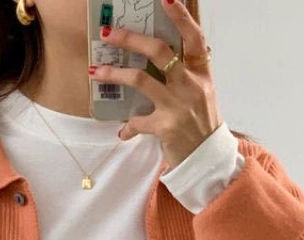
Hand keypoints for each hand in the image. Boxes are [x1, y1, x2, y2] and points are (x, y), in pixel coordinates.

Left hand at [89, 0, 223, 170]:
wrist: (207, 158)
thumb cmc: (201, 124)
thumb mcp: (202, 94)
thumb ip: (187, 74)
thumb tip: (166, 56)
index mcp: (202, 73)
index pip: (194, 38)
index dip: (181, 17)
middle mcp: (191, 85)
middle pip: (160, 51)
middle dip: (130, 39)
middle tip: (108, 34)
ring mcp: (178, 105)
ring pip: (141, 79)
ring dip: (114, 74)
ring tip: (96, 71)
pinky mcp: (166, 127)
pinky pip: (138, 121)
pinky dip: (129, 125)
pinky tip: (123, 130)